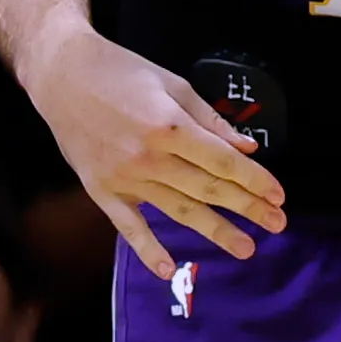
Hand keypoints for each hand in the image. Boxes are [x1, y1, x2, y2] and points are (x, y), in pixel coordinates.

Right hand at [28, 31, 285, 278]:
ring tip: (246, 248)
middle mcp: (149, 156)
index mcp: (169, 125)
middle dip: (247, 208)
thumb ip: (210, 120)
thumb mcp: (172, 84)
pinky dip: (147, 249)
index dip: (254, 180)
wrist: (61, 75)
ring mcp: (125, 177)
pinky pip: (128, 226)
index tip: (278, 195)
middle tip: (277, 225)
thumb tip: (248, 146)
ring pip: (179, 210)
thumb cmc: (121, 71)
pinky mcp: (102, 190)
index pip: (223, 160)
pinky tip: (167, 269)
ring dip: (215, 231)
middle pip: (208, 188)